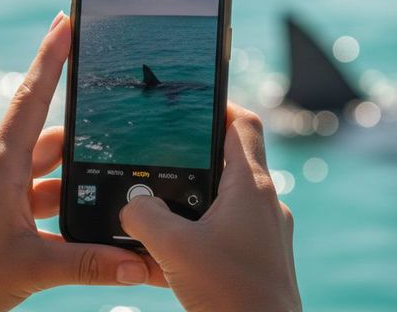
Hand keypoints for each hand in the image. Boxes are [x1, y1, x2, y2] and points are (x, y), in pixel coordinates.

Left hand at [0, 12, 160, 311]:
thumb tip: (139, 265)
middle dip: (84, 133)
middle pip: (49, 137)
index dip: (51, 56)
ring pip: (45, 172)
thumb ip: (88, 263)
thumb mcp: (31, 267)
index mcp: (1, 166)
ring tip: (114, 183)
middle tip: (118, 121)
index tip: (66, 20)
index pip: (32, 98)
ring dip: (75, 178)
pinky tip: (84, 220)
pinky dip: (60, 204)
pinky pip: (35, 198)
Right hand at [120, 103, 300, 311]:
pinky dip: (199, 235)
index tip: (190, 104)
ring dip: (192, 202)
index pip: (243, 124)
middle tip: (159, 160)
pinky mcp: (259, 258)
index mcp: (251, 188)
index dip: (219, 106)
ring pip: (224, 201)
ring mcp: (265, 233)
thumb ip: (144, 217)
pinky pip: (226, 233)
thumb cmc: (230, 296)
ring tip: (158, 214)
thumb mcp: (174, 249)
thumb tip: (131, 205)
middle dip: (191, 161)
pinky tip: (168, 256)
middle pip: (229, 161)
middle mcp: (264, 204)